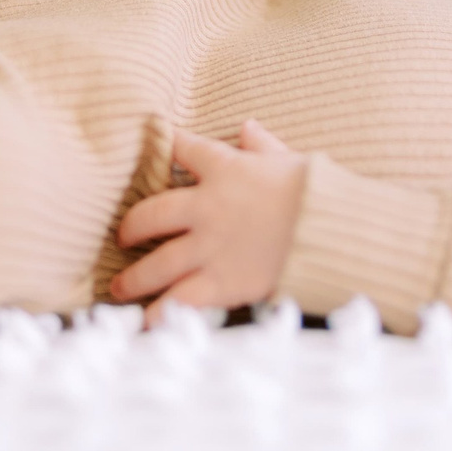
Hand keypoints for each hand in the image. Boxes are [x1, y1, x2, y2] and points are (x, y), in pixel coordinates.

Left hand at [109, 121, 306, 313]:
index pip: (181, 149)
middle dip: (131, 227)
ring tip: (120, 289)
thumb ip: (262, 146)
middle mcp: (205, 206)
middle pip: (150, 214)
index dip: (164, 147)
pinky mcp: (220, 282)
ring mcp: (209, 247)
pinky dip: (160, 314)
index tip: (151, 151)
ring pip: (156, 264)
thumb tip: (247, 127)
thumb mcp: (288, 160)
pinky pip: (180, 301)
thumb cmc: (314, 192)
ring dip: (134, 279)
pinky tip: (144, 323)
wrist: (331, 230)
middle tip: (123, 237)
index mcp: (223, 168)